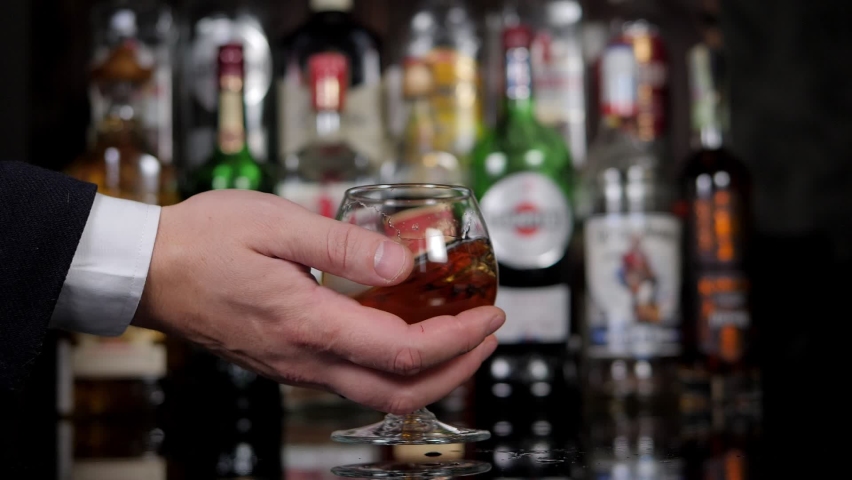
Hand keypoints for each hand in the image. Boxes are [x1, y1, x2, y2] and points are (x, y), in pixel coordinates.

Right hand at [132, 190, 504, 414]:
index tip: (489, 315)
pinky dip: (396, 368)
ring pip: (378, 393)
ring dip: (430, 372)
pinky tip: (406, 336)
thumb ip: (344, 244)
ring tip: (461, 337)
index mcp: (308, 323)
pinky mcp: (287, 361)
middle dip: (457, 368)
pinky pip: (353, 380)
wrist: (148, 271)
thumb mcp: (276, 223)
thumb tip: (402, 263)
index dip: (457, 338)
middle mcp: (305, 357)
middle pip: (400, 392)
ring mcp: (295, 366)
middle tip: (489, 335)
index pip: (403, 351)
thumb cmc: (203, 241)